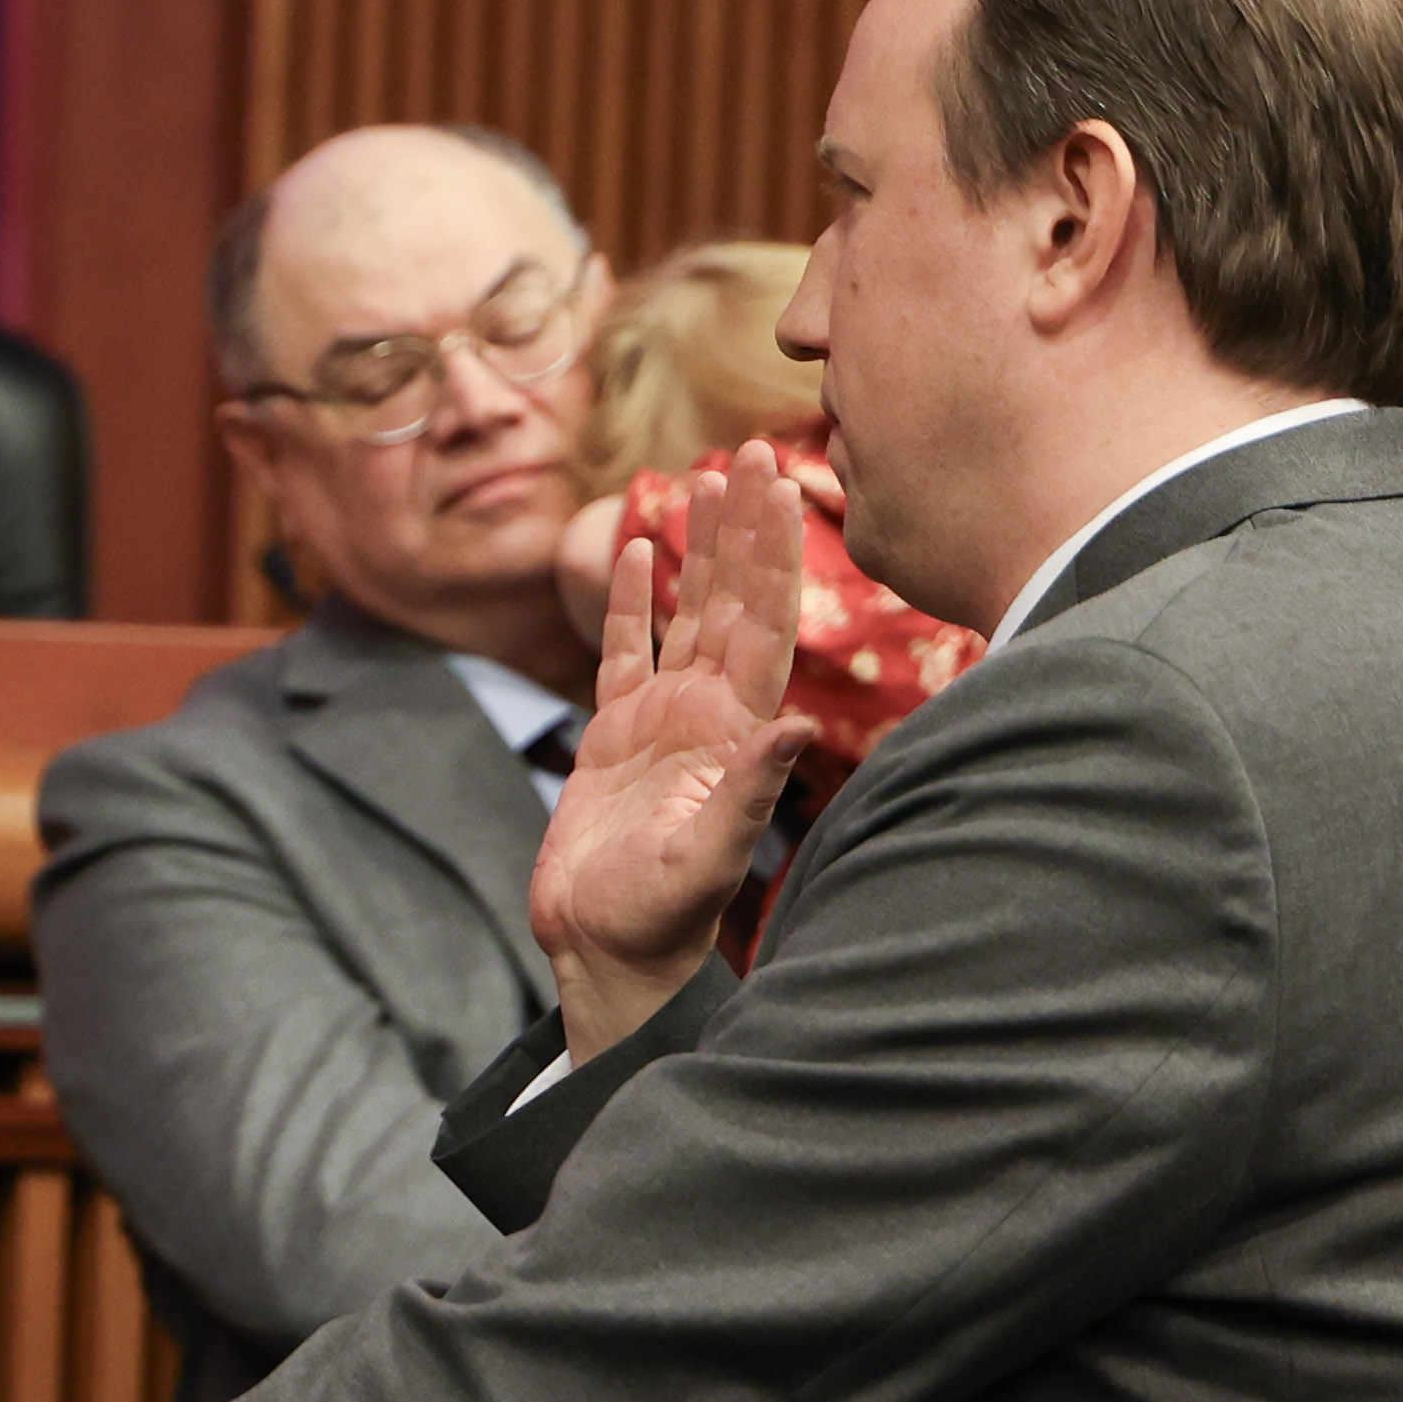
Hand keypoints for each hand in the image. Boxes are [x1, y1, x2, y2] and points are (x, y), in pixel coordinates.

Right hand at [524, 440, 814, 1060]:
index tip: (783, 485)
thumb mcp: (706, 856)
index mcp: (735, 730)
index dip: (776, 552)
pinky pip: (623, 653)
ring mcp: (663, 721)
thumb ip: (749, 790)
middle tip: (754, 449)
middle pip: (733, 599)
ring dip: (699, 550)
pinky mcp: (614, 737)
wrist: (606, 952)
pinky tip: (636, 550)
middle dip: (745, 526)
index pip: (765, 622)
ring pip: (687, 614)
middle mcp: (708, 713)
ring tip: (705, 479)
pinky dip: (632, 602)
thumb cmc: (657, 918)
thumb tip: (796, 725)